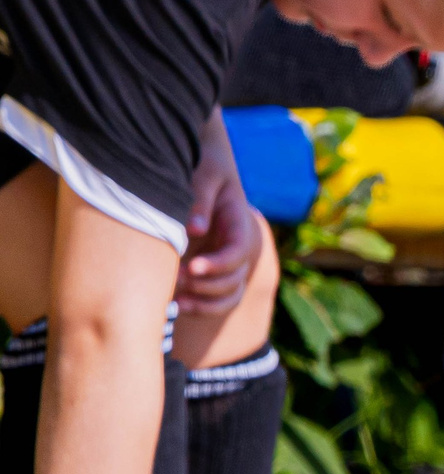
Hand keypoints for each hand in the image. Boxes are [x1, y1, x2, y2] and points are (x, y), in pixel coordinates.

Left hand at [176, 136, 261, 315]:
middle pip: (235, 277)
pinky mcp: (209, 270)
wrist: (203, 169)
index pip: (239, 251)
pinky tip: (177, 303)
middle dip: (208, 284)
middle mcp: (235, 246)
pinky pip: (217, 300)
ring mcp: (224, 261)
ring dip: (206, 301)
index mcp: (238, 223)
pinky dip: (202, 306)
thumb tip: (194, 230)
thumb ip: (200, 199)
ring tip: (175, 299)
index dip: (220, 264)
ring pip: (230, 293)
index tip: (193, 267)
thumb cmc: (205, 167)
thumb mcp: (206, 174)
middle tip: (176, 279)